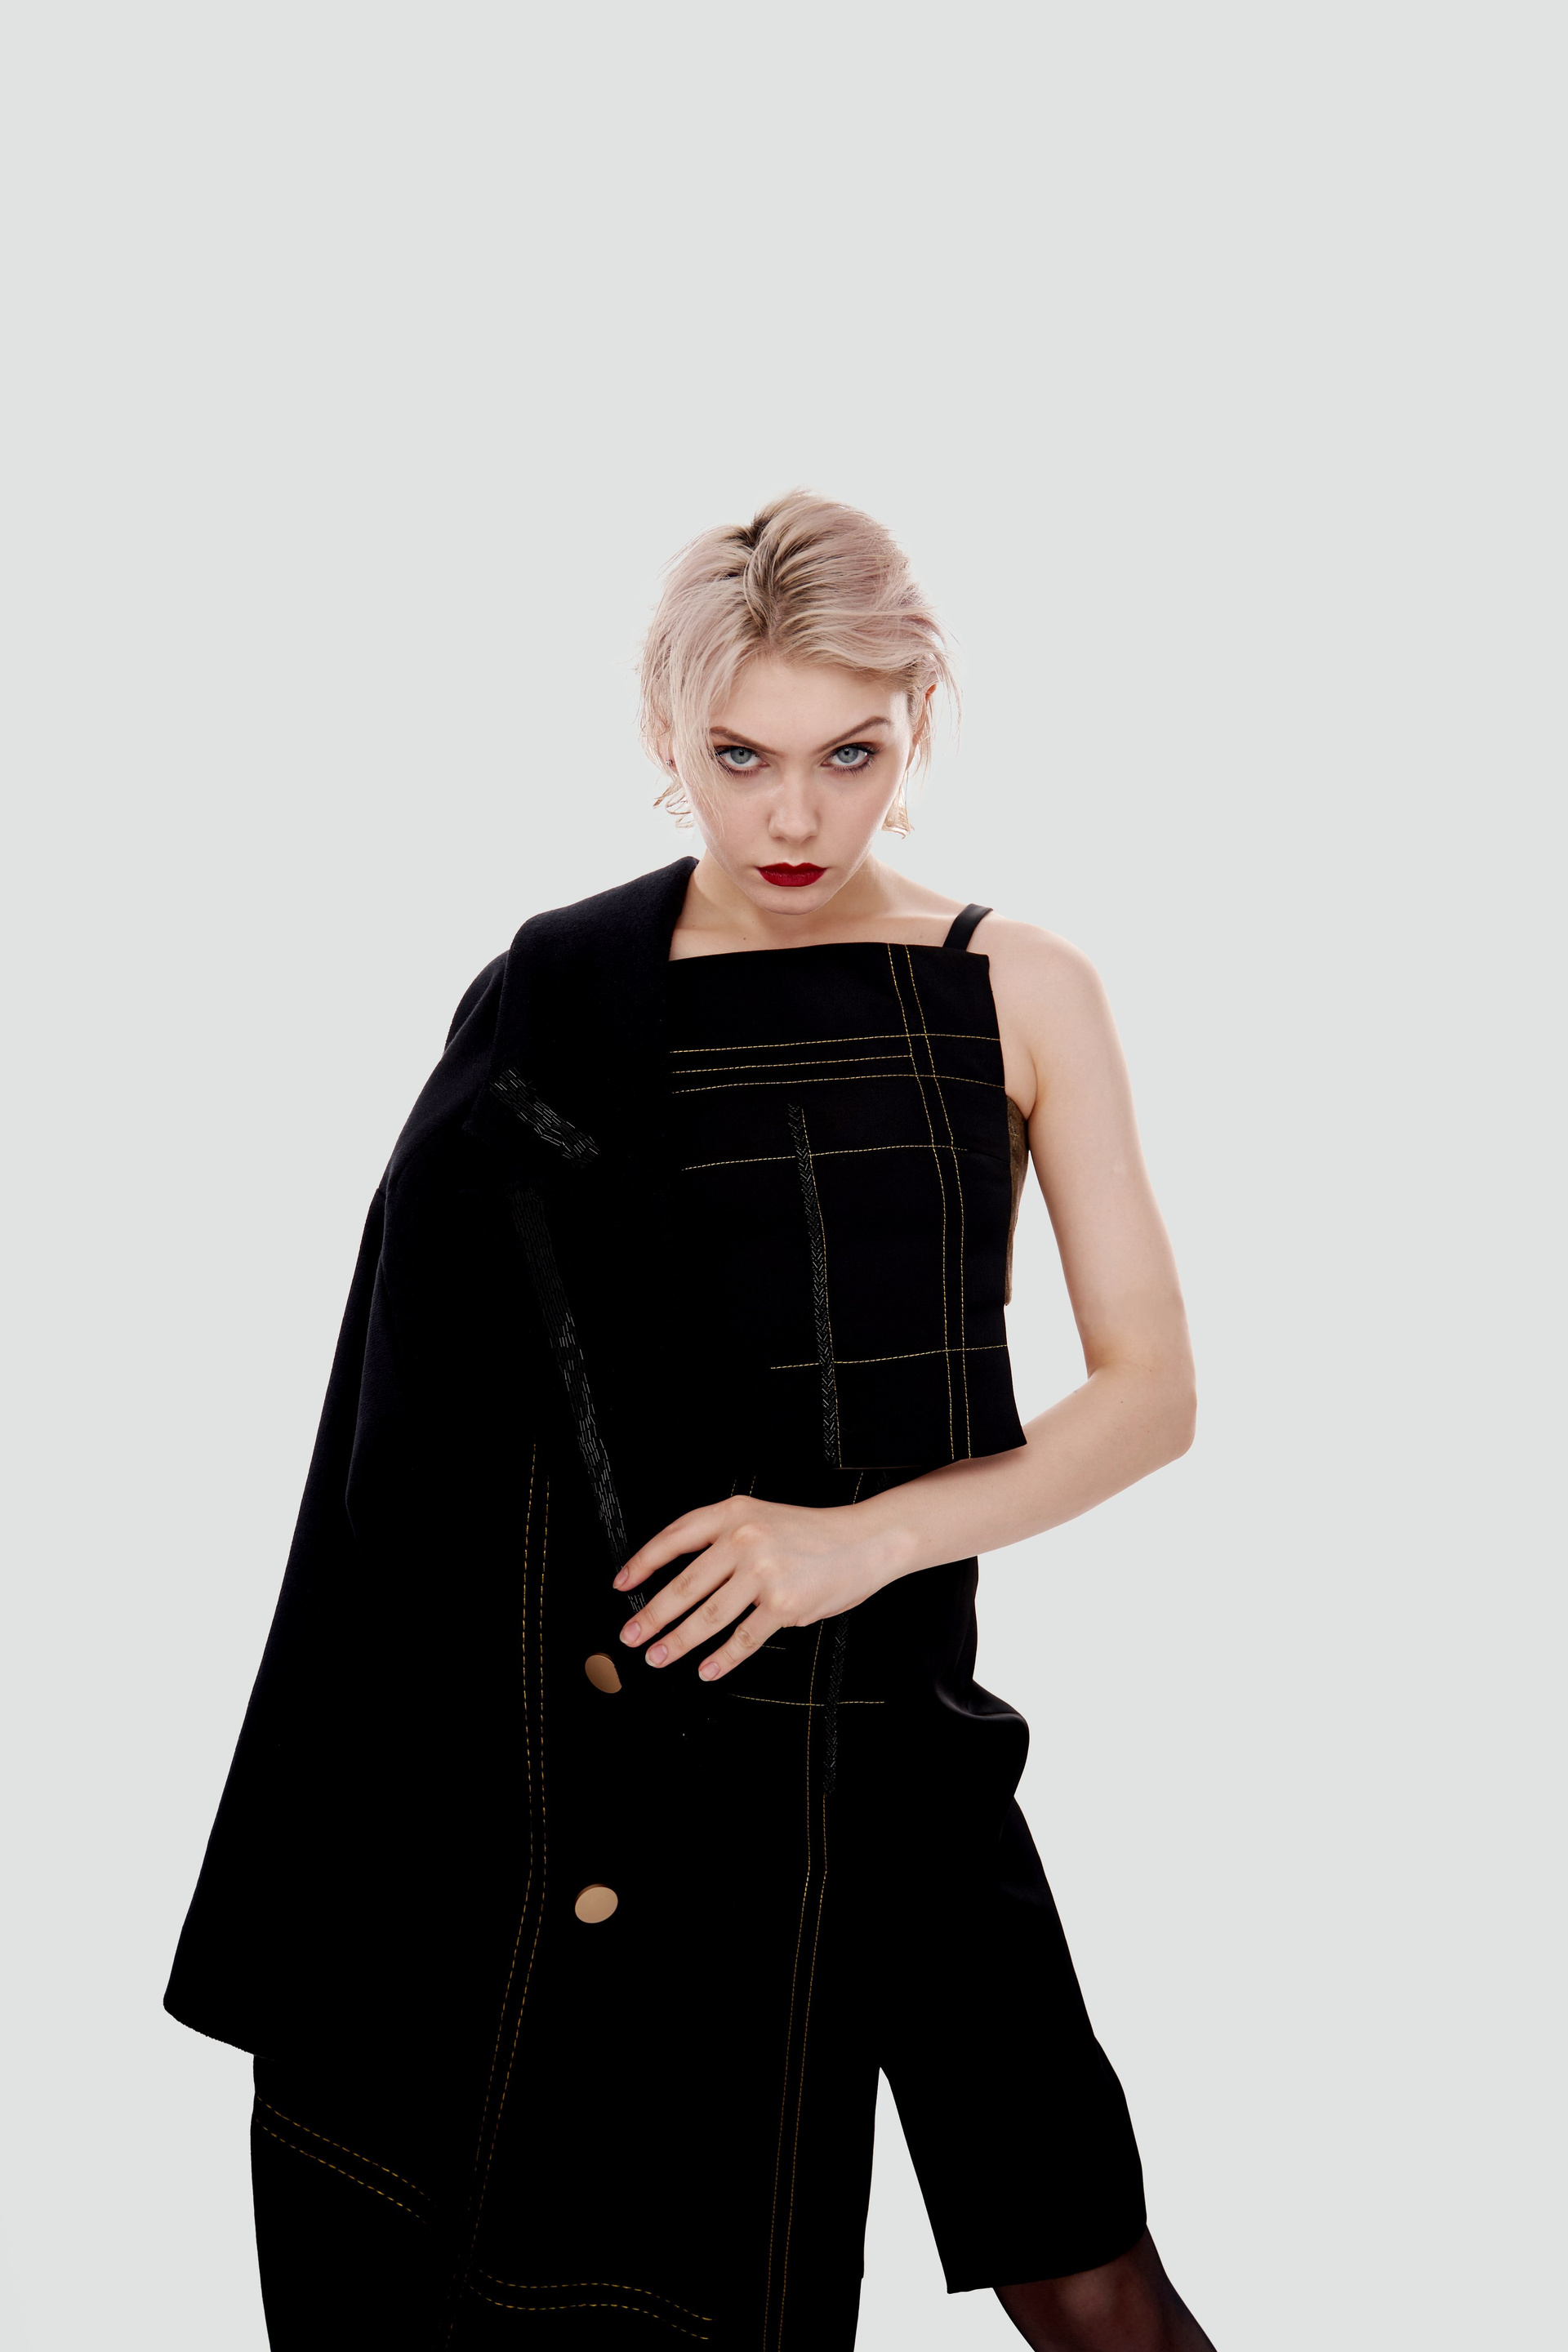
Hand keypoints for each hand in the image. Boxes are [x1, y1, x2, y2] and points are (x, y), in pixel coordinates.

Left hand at [613, 1495, 907, 1682]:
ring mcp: (764, 1573)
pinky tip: (707, 1670)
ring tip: (658, 1657)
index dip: (643, 1564)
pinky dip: (722, 1659)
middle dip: (652, 1616)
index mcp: (733, 1514)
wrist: (865, 1541)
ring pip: (707, 1616)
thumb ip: (723, 1539)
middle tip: (631, 1635)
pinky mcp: (784, 1605)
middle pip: (684, 1585)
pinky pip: (743, 1638)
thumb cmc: (813, 1534)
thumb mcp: (761, 1518)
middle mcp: (744, 1540)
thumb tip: (679, 1579)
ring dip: (678, 1642)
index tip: (623, 1585)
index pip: (674, 1537)